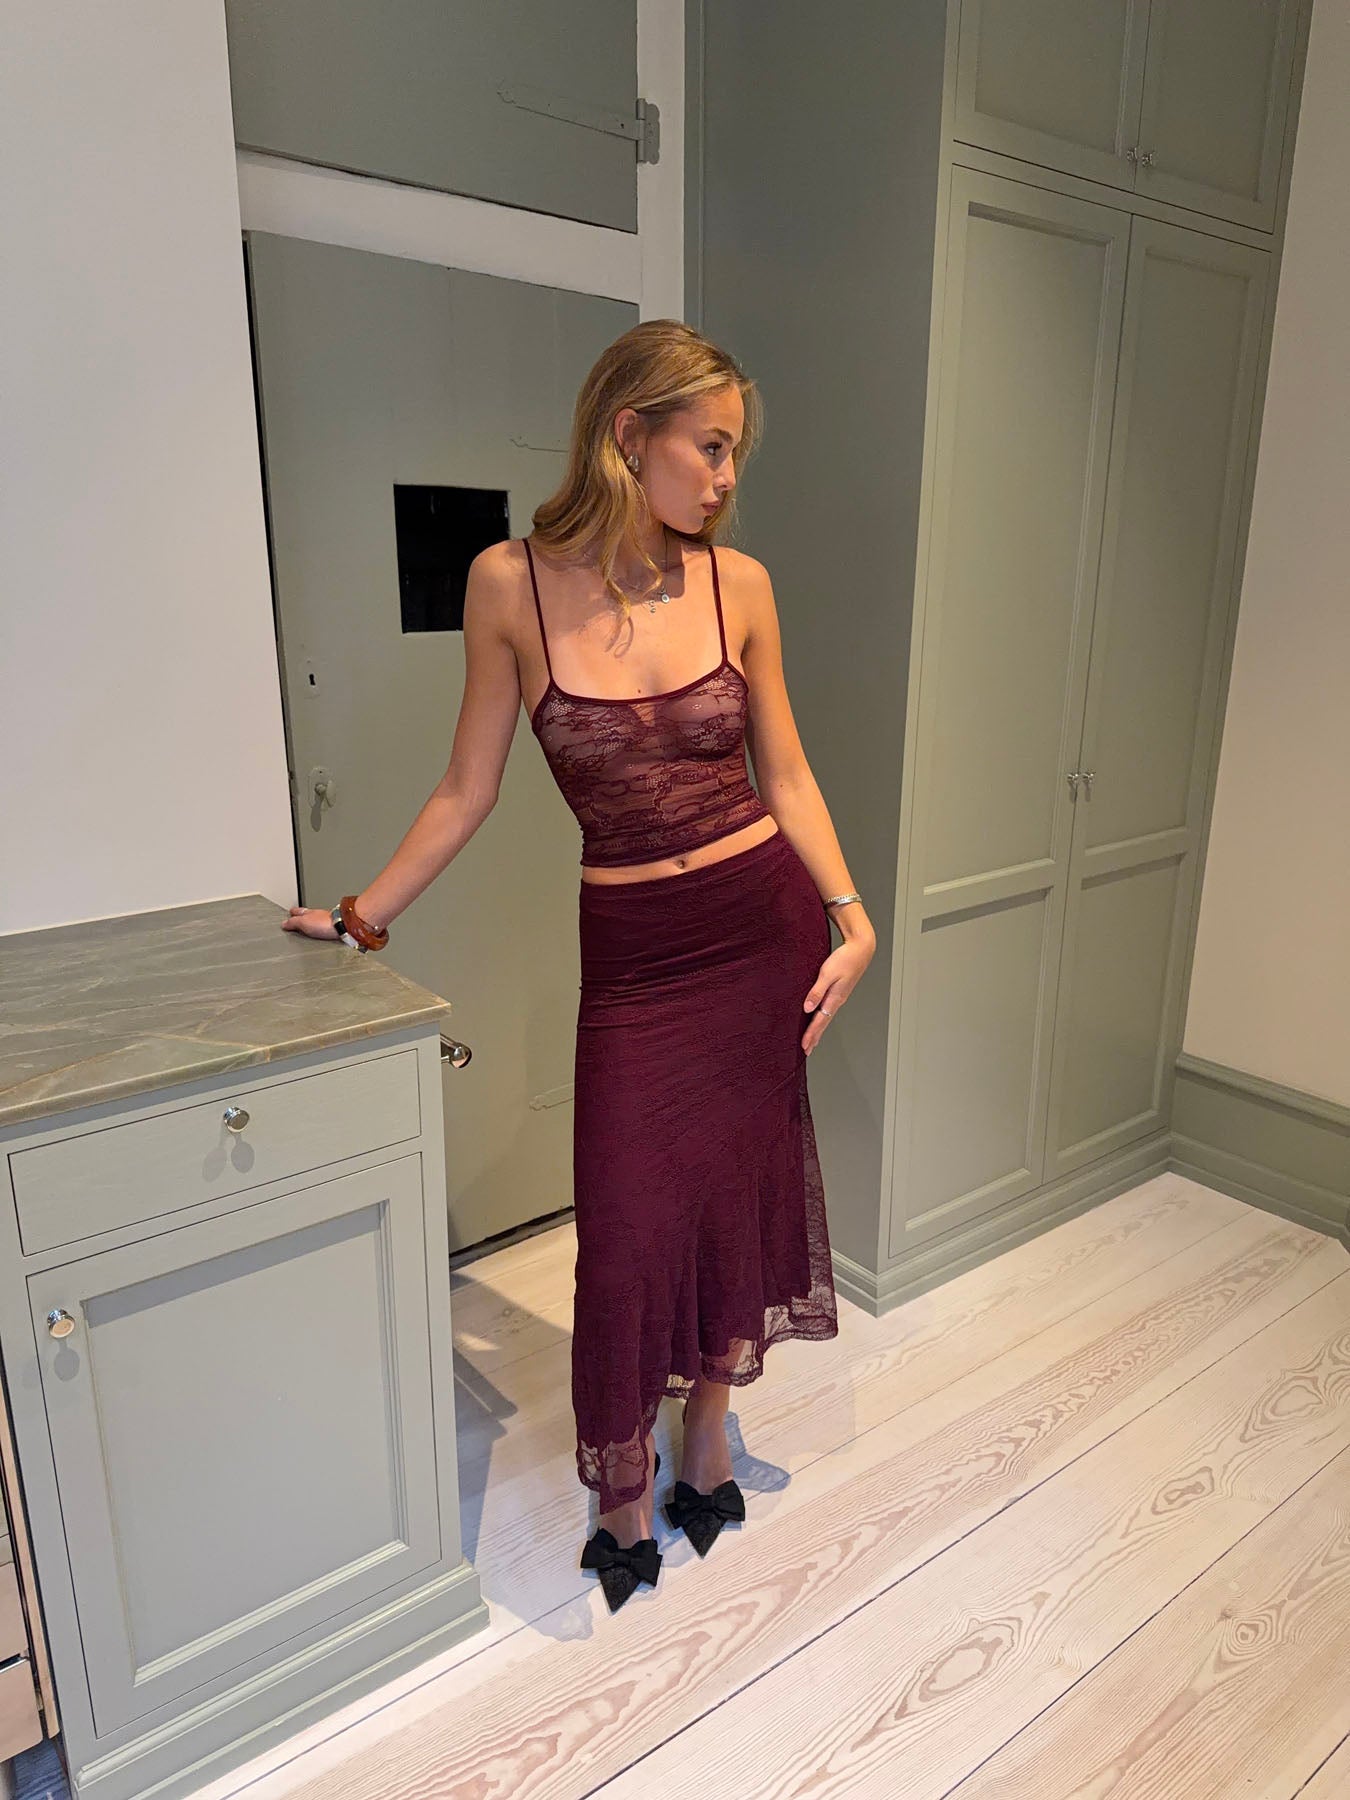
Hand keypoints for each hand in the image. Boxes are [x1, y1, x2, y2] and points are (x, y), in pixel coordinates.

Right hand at [280, 906, 339, 940]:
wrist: (343, 926)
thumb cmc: (325, 923)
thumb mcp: (303, 922)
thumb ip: (293, 923)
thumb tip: (284, 923)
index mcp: (308, 913)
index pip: (298, 911)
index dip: (293, 912)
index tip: (290, 912)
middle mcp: (317, 915)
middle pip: (307, 914)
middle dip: (302, 916)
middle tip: (297, 917)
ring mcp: (326, 921)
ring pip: (316, 919)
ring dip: (312, 922)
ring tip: (307, 926)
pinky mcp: (333, 928)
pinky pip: (323, 927)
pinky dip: (320, 928)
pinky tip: (320, 931)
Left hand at [802, 938, 872, 1053]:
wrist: (861, 949)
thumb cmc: (845, 959)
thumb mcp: (828, 974)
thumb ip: (817, 991)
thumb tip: (808, 1009)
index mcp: (835, 998)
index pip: (820, 1021)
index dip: (811, 1034)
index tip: (804, 1046)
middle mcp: (838, 1000)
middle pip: (824, 1023)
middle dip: (815, 1037)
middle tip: (807, 1050)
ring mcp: (839, 997)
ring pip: (827, 1017)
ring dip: (819, 1030)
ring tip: (812, 1040)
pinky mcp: (840, 991)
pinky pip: (828, 1009)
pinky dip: (823, 1018)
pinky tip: (820, 1018)